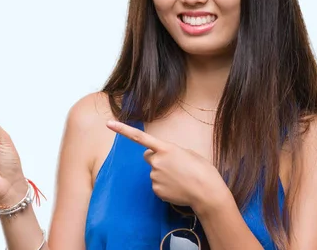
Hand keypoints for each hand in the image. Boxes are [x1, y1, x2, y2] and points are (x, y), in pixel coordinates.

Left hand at [106, 120, 226, 211]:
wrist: (207, 193)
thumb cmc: (202, 170)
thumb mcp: (188, 153)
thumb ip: (171, 152)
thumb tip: (163, 158)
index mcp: (166, 148)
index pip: (139, 137)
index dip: (122, 130)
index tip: (108, 124)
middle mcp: (157, 161)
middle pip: (148, 156)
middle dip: (156, 159)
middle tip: (173, 165)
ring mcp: (155, 177)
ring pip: (154, 172)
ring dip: (163, 173)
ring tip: (180, 178)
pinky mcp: (156, 190)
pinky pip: (157, 185)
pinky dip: (165, 186)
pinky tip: (178, 188)